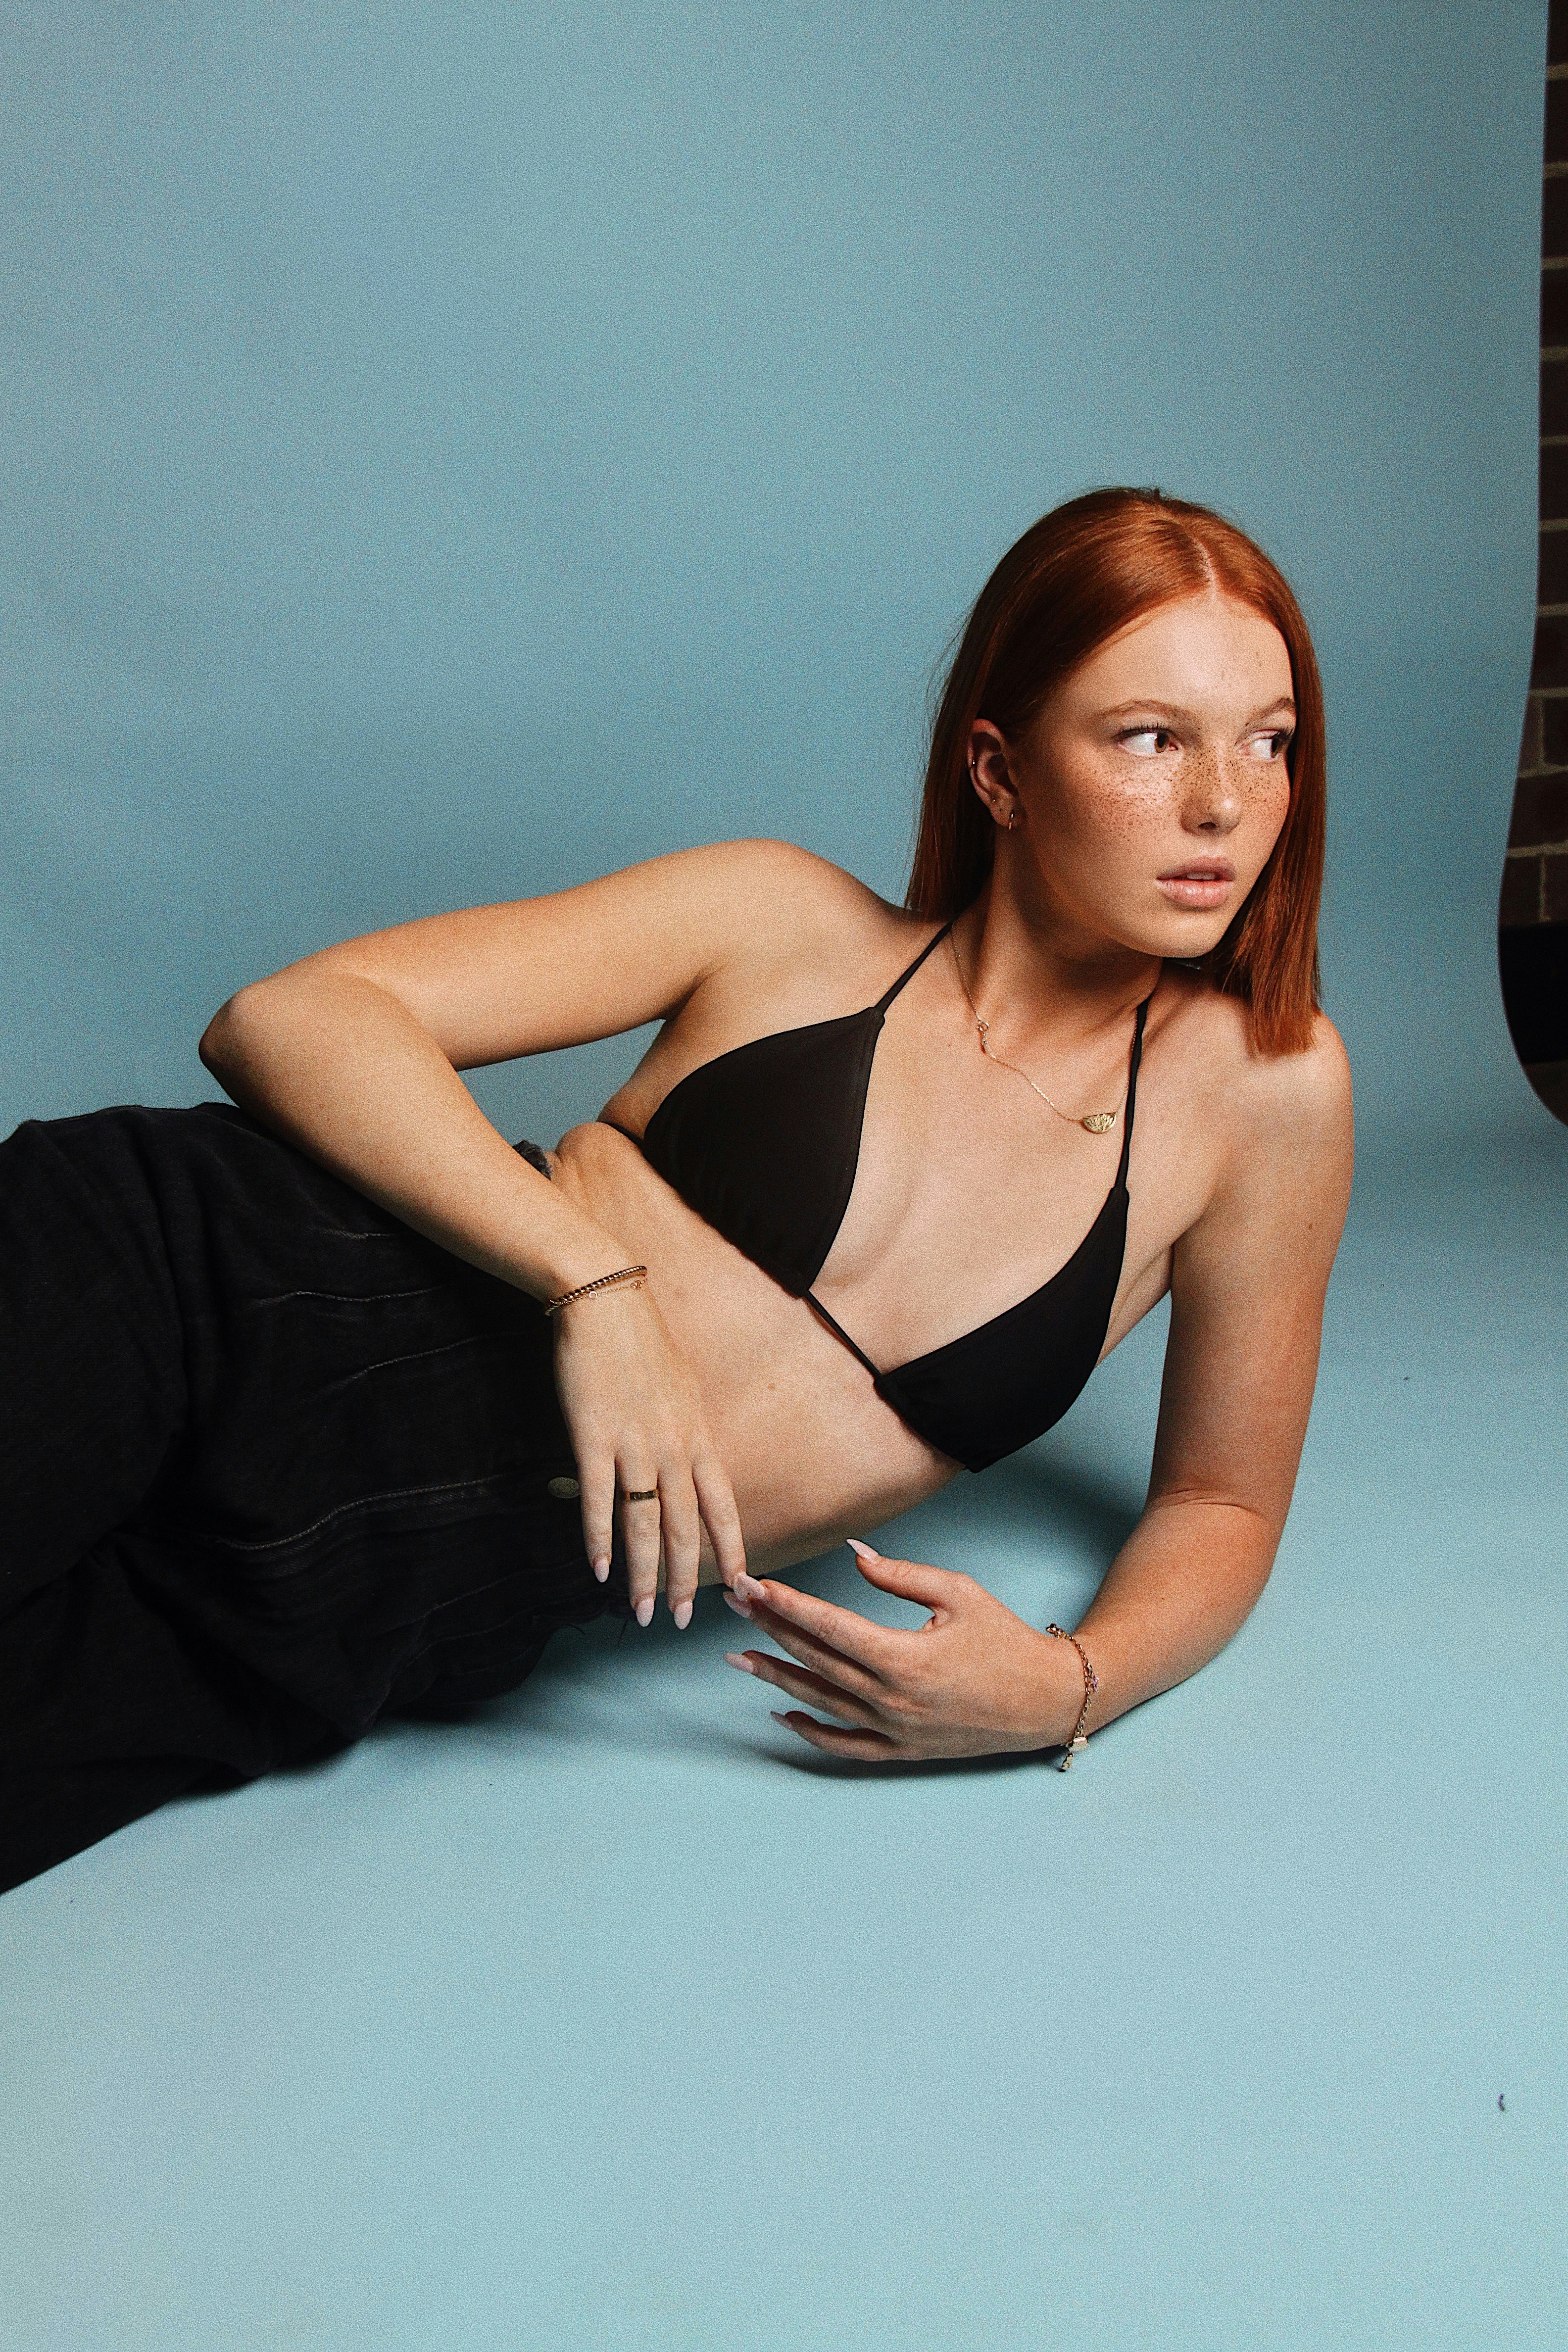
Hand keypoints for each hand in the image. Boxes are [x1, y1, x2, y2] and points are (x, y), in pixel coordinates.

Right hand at [550, 1280, 745, 1628]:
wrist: (605, 1302)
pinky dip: (598, 1539)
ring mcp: (634, 1445)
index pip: (724, 1505)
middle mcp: (674, 1448)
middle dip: (687, 1580)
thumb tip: (686, 1466)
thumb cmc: (643, 1344)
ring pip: (646, 1525)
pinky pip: (600, 1500)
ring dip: (644, 1574)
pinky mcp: (594, 1439)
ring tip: (641, 1612)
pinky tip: (598, 1569)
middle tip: (679, 1620)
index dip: (734, 1549)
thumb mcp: (682, 1390)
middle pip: (686, 1528)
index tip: (744, 1587)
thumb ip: (686, 1433)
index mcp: (699, 1436)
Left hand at [722, 1541, 1077, 1759]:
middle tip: (733, 1602)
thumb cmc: (1005, 1640)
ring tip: (738, 1655)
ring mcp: (894, 1731)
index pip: (829, 1627)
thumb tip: (854, 1554)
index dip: (786, 1604)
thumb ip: (901, 1575)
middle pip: (815, 1660)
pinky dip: (810, 1733)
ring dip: (775, 1678)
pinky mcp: (901, 1751)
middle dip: (769, 1627)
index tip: (753, 1584)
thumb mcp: (959, 1593)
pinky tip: (782, 1715)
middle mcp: (892, 1699)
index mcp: (905, 1657)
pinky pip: (844, 1747)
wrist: (1045, 1700)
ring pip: (820, 1703)